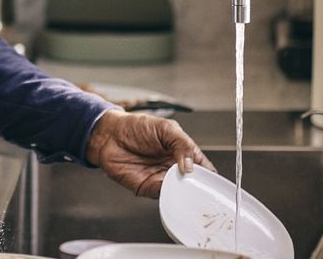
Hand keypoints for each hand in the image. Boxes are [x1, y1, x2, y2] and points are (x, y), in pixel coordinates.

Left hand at [85, 109, 213, 198]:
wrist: (108, 134)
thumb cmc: (135, 127)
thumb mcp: (165, 128)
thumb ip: (182, 144)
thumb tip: (190, 165)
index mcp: (182, 153)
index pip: (203, 167)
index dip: (209, 175)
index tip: (213, 180)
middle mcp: (174, 168)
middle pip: (193, 184)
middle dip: (198, 187)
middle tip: (199, 186)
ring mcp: (161, 179)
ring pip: (179, 192)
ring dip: (182, 192)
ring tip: (183, 185)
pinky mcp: (147, 187)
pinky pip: (162, 195)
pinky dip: (167, 195)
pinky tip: (169, 188)